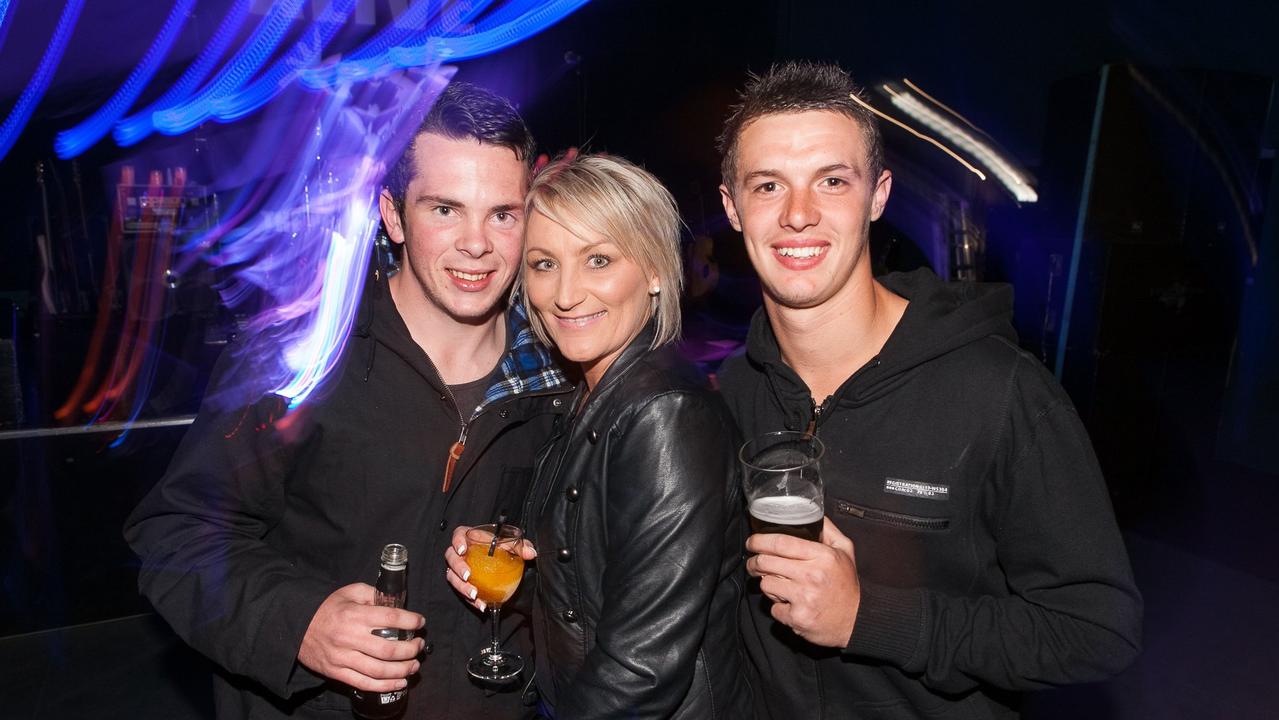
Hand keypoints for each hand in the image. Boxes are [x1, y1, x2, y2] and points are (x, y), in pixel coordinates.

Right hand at [297, 583, 424, 691]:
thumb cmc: (327, 608)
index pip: (390, 618)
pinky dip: (385, 685)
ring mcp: (342, 658)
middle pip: (389, 649)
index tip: (420, 622)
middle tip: (419, 645)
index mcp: (355, 615)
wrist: (296, 626)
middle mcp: (350, 637)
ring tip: (414, 665)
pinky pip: (364, 683)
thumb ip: (372, 594)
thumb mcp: (349, 592)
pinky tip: (400, 682)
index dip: (410, 621)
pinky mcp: (336, 672)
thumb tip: (395, 601)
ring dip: (402, 669)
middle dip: (411, 649)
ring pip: (379, 670)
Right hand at [444, 525, 537, 611]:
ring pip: (452, 577)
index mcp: (470, 538)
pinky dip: (471, 600)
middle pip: (451, 557)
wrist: (498, 560)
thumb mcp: (510, 545)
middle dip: (458, 568)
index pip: (458, 535)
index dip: (457, 541)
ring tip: (474, 595)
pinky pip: (461, 592)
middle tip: (468, 576)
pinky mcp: (462, 583)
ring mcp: (459, 569)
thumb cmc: (500, 547)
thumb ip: (520, 547)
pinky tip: (481, 605)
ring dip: (462, 587)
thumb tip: (531, 554)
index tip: (463, 550)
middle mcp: (461, 553)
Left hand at [745, 517, 860, 647]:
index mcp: (822, 556)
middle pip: (766, 562)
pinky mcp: (798, 618)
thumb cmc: (847, 585)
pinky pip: (773, 608)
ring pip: (766, 584)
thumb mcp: (845, 551)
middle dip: (754, 562)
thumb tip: (812, 513)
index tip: (752, 541)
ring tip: (780, 586)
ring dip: (768, 584)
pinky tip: (790, 604)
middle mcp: (812, 575)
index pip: (781, 542)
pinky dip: (778, 607)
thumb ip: (828, 530)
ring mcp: (804, 597)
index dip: (759, 540)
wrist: (857, 620)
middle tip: (754, 563)